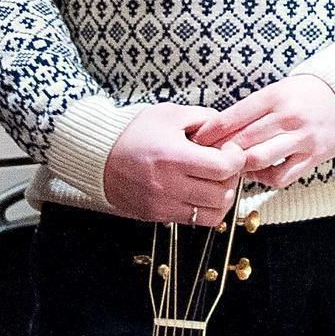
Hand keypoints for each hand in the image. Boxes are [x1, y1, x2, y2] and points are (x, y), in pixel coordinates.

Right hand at [101, 105, 245, 223]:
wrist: (99, 158)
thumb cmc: (133, 134)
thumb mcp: (169, 114)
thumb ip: (203, 118)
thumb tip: (228, 128)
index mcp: (172, 157)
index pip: (222, 168)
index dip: (236, 158)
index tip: (231, 150)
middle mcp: (168, 185)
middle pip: (222, 192)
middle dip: (231, 177)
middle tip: (225, 165)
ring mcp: (163, 204)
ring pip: (213, 213)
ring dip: (222, 197)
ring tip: (215, 180)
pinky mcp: (158, 216)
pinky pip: (195, 221)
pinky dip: (206, 209)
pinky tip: (201, 192)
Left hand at [191, 73, 334, 189]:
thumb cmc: (305, 95)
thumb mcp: (277, 91)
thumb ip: (250, 110)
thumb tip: (217, 129)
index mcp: (276, 96)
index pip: (234, 116)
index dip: (211, 132)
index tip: (197, 140)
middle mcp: (289, 116)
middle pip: (242, 140)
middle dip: (219, 151)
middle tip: (205, 157)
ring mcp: (302, 138)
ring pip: (259, 159)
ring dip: (239, 166)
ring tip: (231, 166)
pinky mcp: (312, 156)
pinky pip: (280, 176)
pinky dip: (263, 178)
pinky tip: (257, 172)